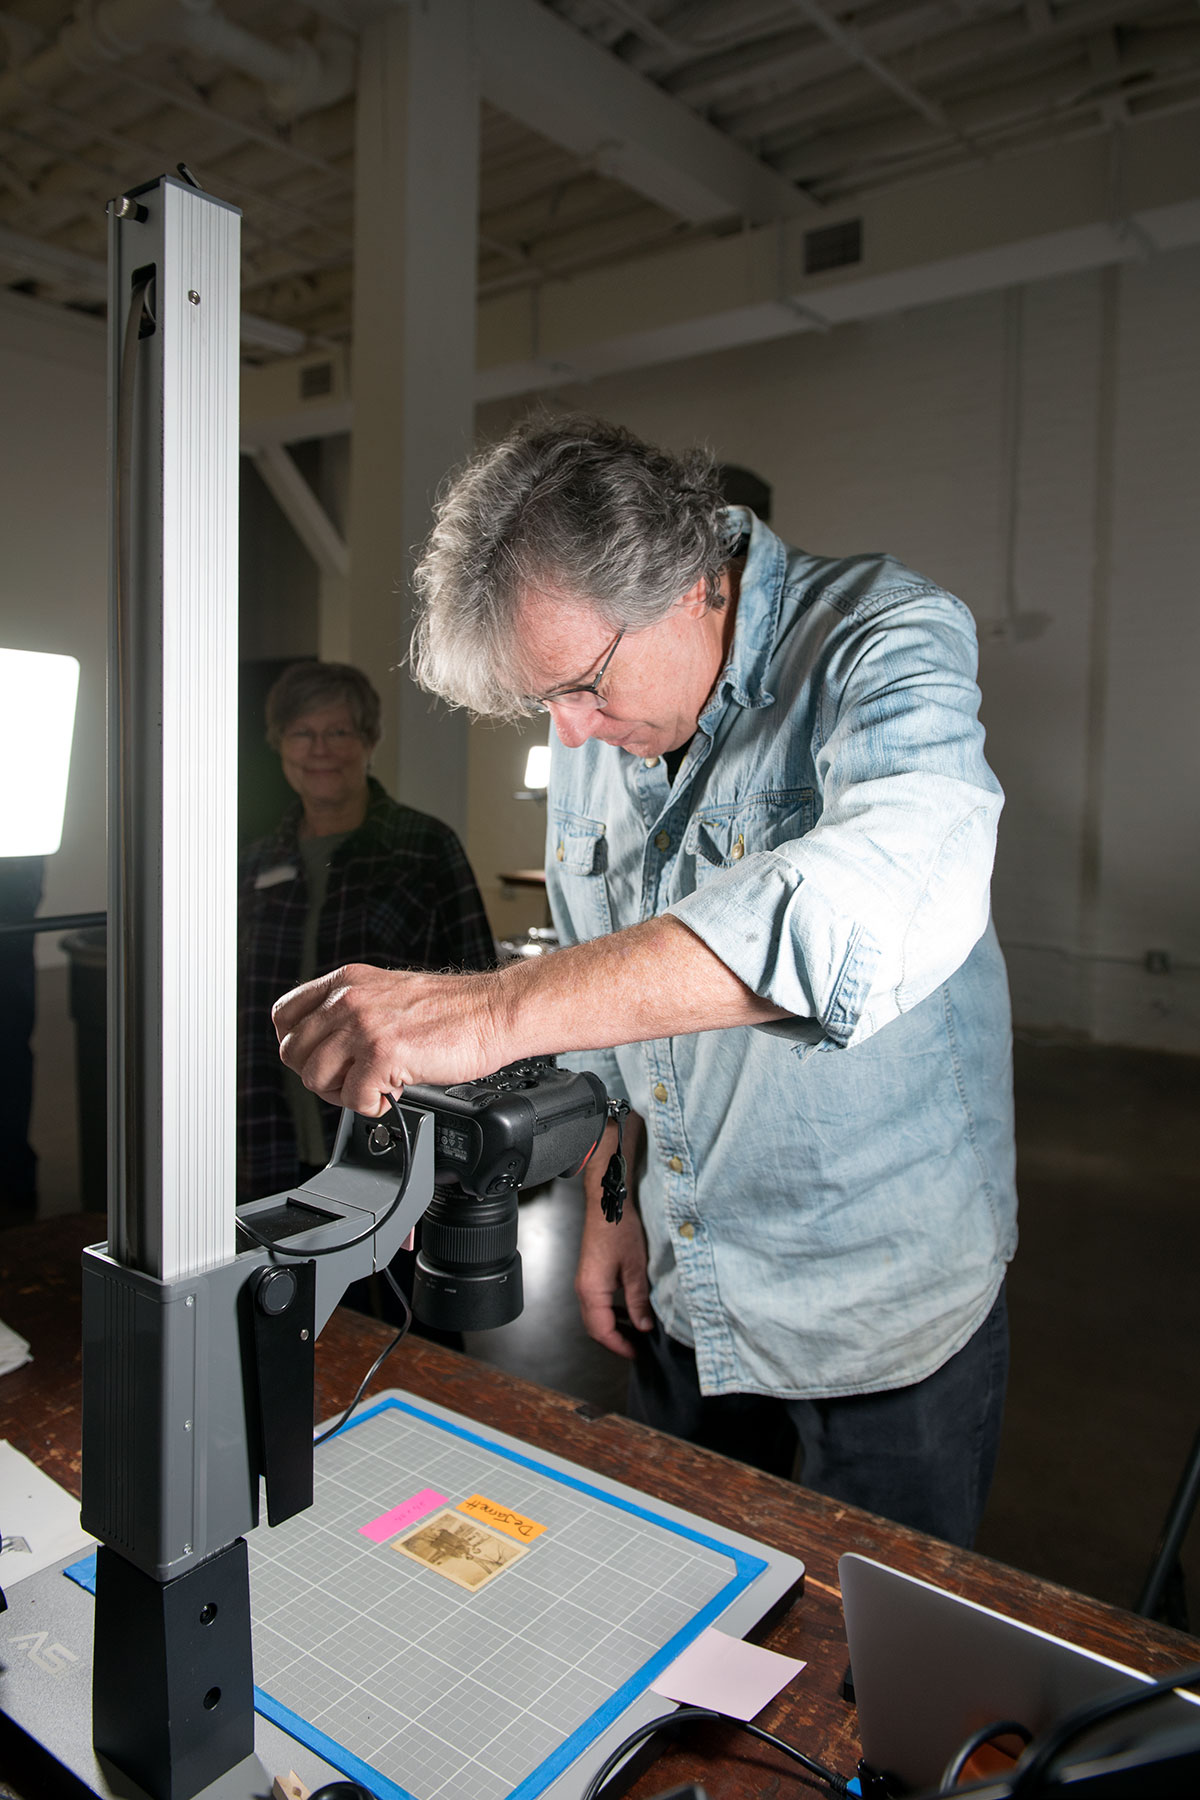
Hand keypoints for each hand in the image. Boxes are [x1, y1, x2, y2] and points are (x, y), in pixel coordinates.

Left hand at [271, 962, 504, 1113]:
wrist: (493, 1012)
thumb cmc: (452, 1009)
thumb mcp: (387, 992)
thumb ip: (352, 1009)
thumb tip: (324, 1043)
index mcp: (347, 981)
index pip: (284, 1014)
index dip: (297, 1044)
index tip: (321, 1057)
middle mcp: (350, 999)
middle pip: (292, 1052)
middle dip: (320, 1075)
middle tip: (351, 1079)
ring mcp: (364, 1026)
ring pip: (315, 1078)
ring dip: (343, 1093)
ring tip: (374, 1086)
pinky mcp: (383, 1054)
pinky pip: (352, 1098)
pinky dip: (372, 1106)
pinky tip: (394, 1092)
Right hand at [575, 1119, 653, 1357]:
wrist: (608, 1202)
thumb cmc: (619, 1229)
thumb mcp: (636, 1268)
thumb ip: (639, 1300)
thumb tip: (644, 1326)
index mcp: (592, 1290)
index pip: (602, 1330)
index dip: (620, 1346)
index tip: (637, 1353)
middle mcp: (583, 1288)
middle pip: (595, 1326)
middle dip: (615, 1340)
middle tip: (637, 1347)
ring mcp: (585, 1280)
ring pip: (596, 1314)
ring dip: (613, 1326)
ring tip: (636, 1331)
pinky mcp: (590, 1273)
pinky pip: (597, 1301)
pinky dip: (611, 1311)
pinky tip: (629, 1309)